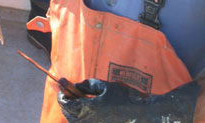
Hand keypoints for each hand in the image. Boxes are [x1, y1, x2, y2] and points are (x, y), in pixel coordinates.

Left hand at [58, 79, 199, 122]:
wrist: (143, 113)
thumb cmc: (125, 97)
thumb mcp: (106, 86)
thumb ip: (88, 86)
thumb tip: (77, 86)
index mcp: (88, 109)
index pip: (67, 104)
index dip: (62, 94)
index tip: (62, 86)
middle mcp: (89, 121)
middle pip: (69, 115)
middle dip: (66, 104)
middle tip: (67, 92)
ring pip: (76, 122)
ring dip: (73, 112)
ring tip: (76, 100)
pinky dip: (82, 118)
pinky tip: (88, 109)